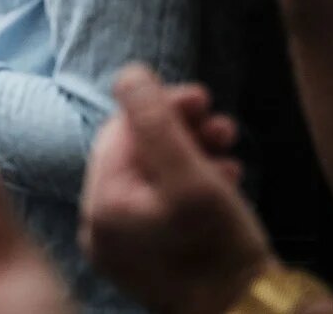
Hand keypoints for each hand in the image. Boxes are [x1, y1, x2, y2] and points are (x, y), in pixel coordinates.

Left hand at [81, 65, 273, 313]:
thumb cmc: (223, 251)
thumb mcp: (193, 177)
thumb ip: (156, 121)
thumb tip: (129, 73)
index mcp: (101, 208)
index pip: (120, 134)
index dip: (160, 106)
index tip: (202, 95)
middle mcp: (101, 229)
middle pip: (137, 156)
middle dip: (181, 131)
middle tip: (221, 122)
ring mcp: (124, 248)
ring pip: (155, 179)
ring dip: (193, 153)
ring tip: (230, 146)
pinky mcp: (150, 258)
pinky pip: (164, 206)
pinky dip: (194, 185)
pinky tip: (227, 176)